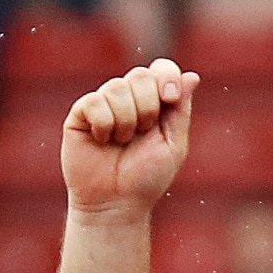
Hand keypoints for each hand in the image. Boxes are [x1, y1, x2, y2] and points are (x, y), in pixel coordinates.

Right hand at [59, 62, 196, 215]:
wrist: (116, 203)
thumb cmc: (146, 178)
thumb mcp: (174, 144)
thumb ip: (181, 110)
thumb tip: (192, 76)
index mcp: (153, 101)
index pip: (161, 68)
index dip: (167, 77)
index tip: (171, 98)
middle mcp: (128, 98)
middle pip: (140, 74)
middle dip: (148, 106)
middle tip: (142, 132)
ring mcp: (103, 104)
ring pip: (116, 87)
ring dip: (126, 120)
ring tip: (121, 142)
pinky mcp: (80, 115)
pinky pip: (94, 101)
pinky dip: (104, 124)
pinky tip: (102, 140)